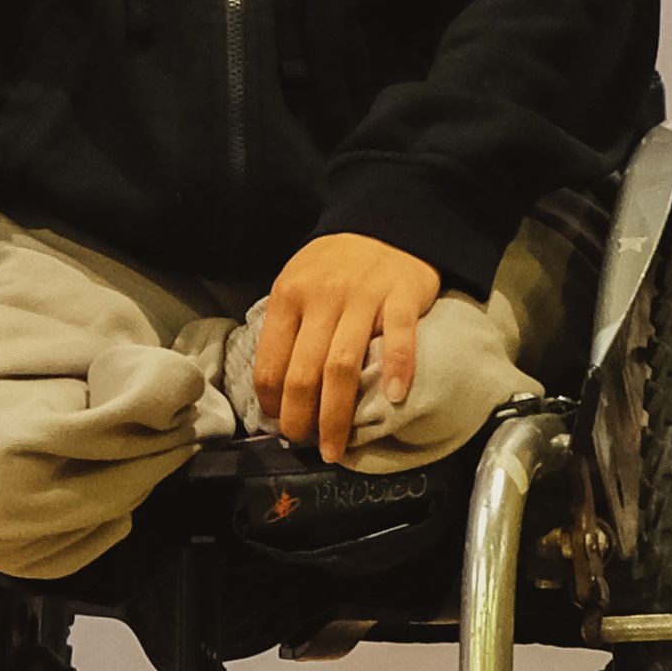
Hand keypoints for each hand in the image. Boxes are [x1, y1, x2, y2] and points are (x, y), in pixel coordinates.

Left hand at [250, 234, 443, 465]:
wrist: (386, 222)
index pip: (270, 361)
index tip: (279, 422)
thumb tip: (275, 387)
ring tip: (336, 447)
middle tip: (306, 445)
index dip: (271, 401)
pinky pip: (399, 337)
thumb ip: (288, 327)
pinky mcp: (401, 295)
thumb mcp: (298, 283)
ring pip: (342, 365)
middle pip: (304, 372)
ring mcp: (363, 297)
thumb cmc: (336, 264)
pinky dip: (398, 369)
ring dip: (337, 414)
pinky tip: (394, 398)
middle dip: (301, 419)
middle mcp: (322, 298)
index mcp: (289, 296)